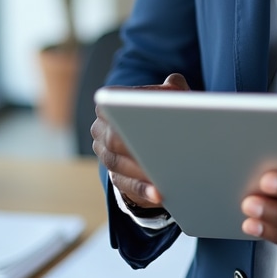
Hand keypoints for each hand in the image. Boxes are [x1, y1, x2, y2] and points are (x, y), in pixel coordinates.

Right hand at [91, 72, 190, 209]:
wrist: (151, 140)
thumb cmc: (162, 113)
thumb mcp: (167, 97)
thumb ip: (172, 87)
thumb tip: (175, 84)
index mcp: (109, 106)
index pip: (111, 103)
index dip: (128, 107)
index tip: (145, 111)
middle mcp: (101, 132)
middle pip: (114, 137)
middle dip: (135, 142)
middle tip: (158, 146)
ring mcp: (107, 157)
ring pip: (119, 164)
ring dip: (140, 170)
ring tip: (162, 172)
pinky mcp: (117, 180)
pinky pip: (127, 186)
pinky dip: (143, 190)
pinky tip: (159, 193)